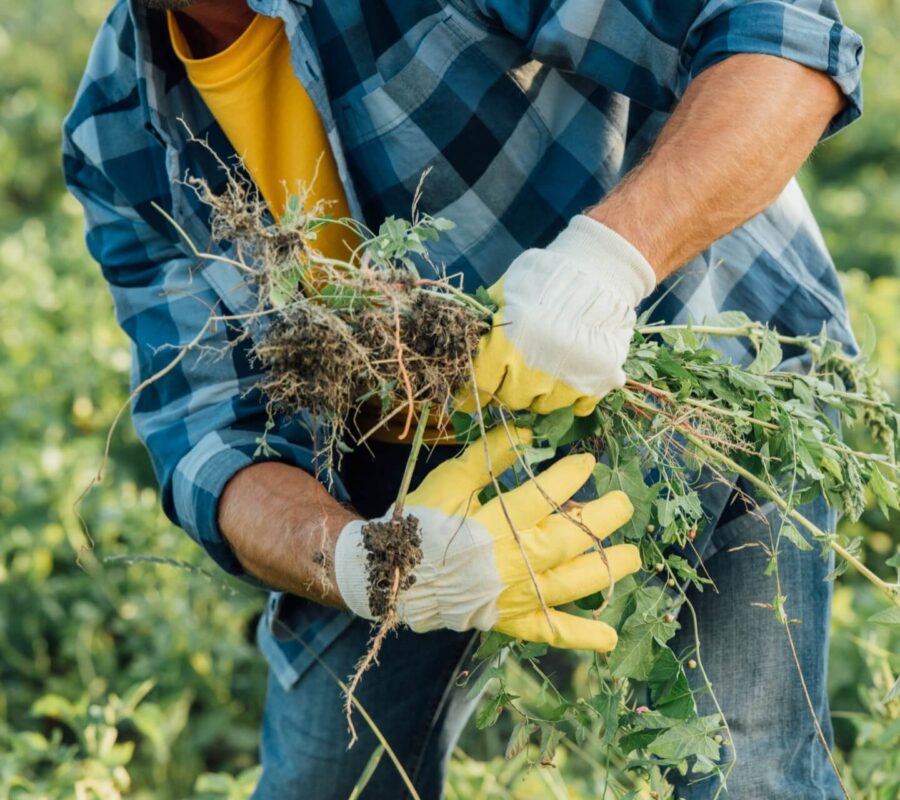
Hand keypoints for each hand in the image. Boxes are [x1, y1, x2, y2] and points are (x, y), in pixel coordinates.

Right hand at [334, 426, 640, 651]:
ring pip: (573, 583)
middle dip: (603, 517)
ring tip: (631, 556)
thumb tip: (528, 435)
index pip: (546, 496)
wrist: (394, 576)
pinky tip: (609, 639)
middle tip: (623, 503)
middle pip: (571, 539)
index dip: (571, 476)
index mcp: (496, 524)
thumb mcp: (450, 483)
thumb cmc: (421, 525)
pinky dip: (580, 636)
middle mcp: (514, 562)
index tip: (587, 462)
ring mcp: (517, 595)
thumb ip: (488, 459)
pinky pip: (550, 631)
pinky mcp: (512, 620)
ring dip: (607, 569)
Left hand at [457, 215, 655, 416]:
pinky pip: (579, 407)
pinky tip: (570, 379)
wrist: (601, 270)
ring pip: (543, 407)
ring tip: (543, 372)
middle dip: (508, 388)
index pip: (482, 385)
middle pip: (511, 399)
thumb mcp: (506, 291)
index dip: (475, 389)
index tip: (475, 391)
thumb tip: (466, 346)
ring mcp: (569, 380)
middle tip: (514, 372)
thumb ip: (486, 321)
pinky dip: (572, 398)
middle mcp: (535, 370)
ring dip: (539, 394)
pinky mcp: (598, 382)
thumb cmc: (546, 277)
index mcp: (508, 344)